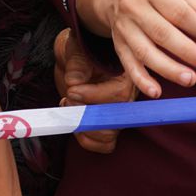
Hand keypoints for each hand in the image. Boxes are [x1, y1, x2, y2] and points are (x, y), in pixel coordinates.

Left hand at [53, 27, 134, 153]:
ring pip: (108, 136)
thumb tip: (73, 84)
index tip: (71, 91)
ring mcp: (116, 114)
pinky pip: (104, 144)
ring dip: (83, 128)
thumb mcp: (78, 51)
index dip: (93, 96)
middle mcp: (127, 99)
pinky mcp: (106, 124)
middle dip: (86, 115)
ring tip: (69, 107)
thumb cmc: (81, 51)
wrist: (78, 58)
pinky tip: (74, 123)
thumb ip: (77, 66)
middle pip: (116, 122)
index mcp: (127, 78)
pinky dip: (87, 140)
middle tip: (68, 99)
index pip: (118, 96)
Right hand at [81, 0, 195, 99]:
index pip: (177, 10)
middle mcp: (133, 7)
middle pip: (161, 33)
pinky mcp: (119, 44)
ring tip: (190, 79)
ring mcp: (124, 28)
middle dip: (187, 51)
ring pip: (145, 52)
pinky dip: (141, 80)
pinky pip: (129, 65)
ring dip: (168, 69)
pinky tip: (156, 91)